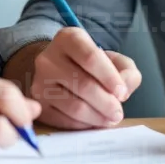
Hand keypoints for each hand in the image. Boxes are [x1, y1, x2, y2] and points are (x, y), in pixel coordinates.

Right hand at [27, 27, 141, 128]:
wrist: (59, 70)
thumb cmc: (90, 65)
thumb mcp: (113, 59)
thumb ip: (126, 70)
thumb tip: (123, 90)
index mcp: (69, 38)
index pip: (91, 57)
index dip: (110, 78)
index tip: (122, 93)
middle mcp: (48, 58)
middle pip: (83, 85)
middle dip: (106, 103)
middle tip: (118, 113)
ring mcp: (40, 81)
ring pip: (74, 106)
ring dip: (97, 117)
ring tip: (109, 119)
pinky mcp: (38, 103)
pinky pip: (64, 120)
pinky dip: (83, 125)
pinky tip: (93, 121)